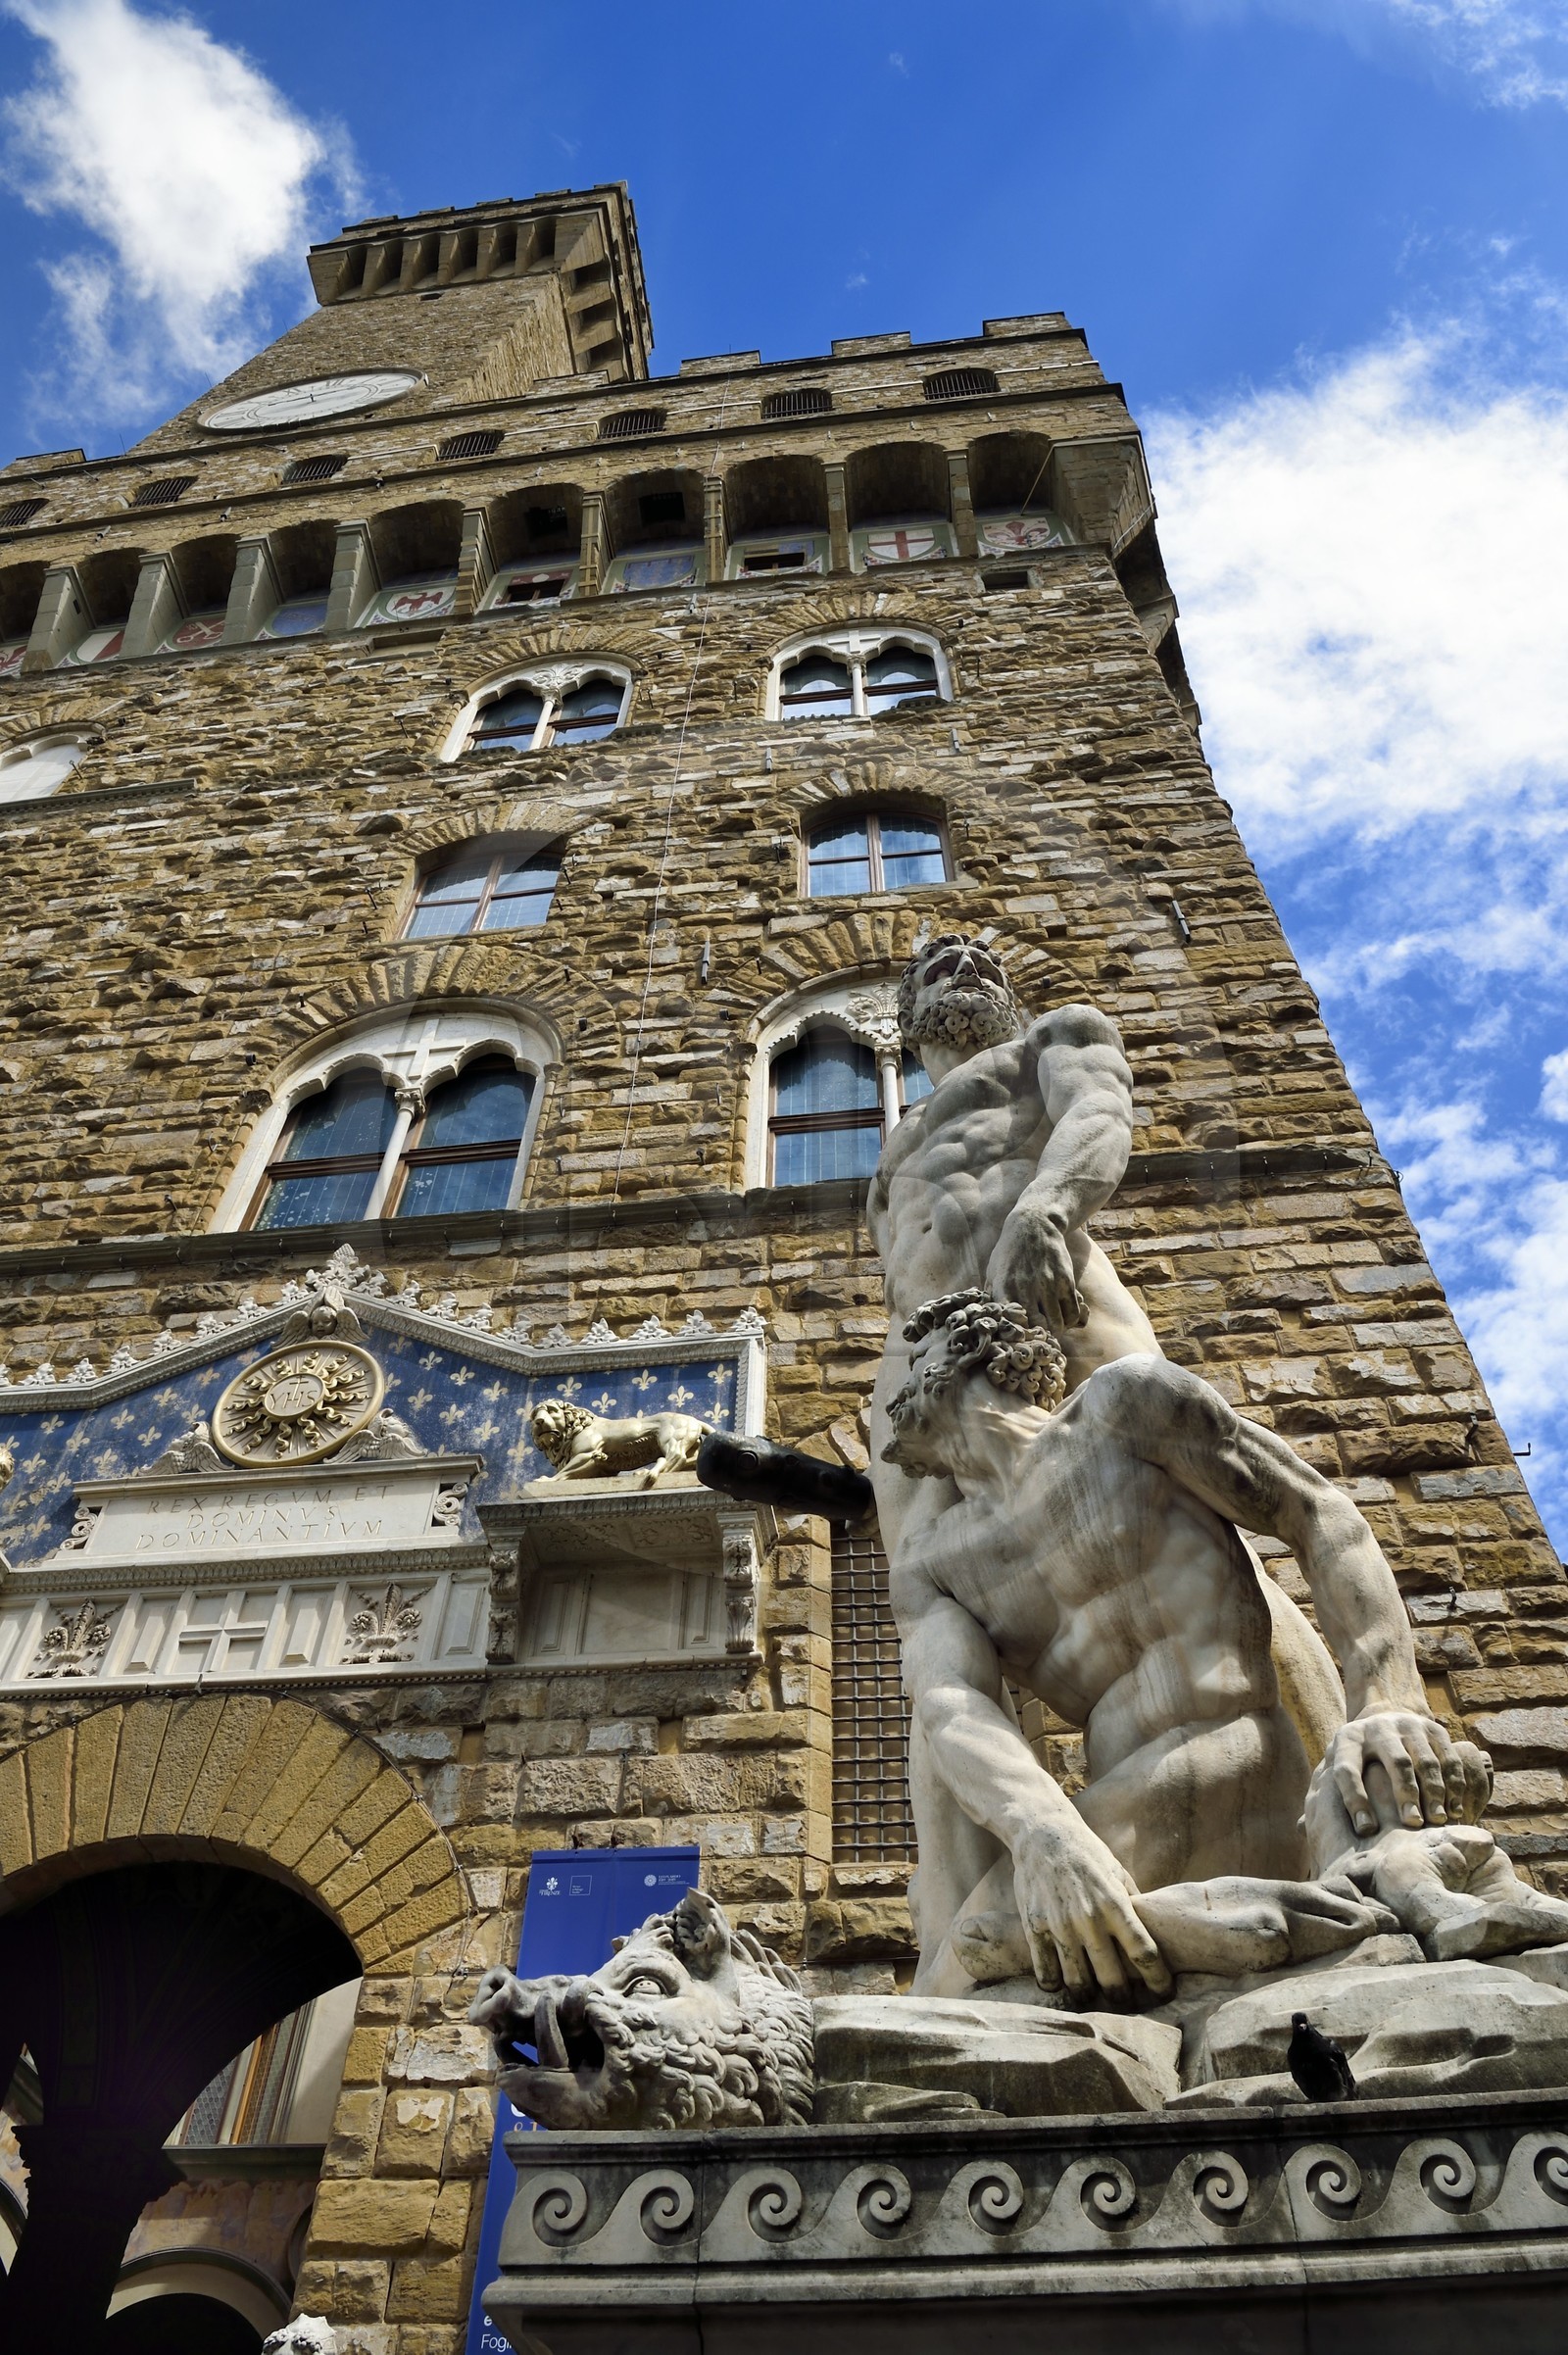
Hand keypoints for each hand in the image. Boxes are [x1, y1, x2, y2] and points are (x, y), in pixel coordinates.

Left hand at [985, 1207, 1085, 1331]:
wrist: (1035, 1224)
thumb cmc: (1010, 1250)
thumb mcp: (993, 1270)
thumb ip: (991, 1295)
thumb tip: (988, 1320)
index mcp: (1003, 1287)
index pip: (1009, 1323)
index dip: (1015, 1337)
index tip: (1018, 1341)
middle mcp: (1025, 1287)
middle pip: (1036, 1328)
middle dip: (1038, 1338)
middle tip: (1038, 1339)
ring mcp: (1048, 1284)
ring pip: (1057, 1324)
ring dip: (1056, 1331)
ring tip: (1052, 1330)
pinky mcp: (1066, 1280)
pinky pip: (1073, 1312)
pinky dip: (1070, 1321)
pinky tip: (1064, 1318)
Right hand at [1012, 1822, 1171, 2000]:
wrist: (1042, 1833)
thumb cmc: (1086, 1853)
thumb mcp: (1117, 1872)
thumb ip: (1133, 1904)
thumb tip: (1152, 1931)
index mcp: (1115, 1904)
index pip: (1145, 1954)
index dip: (1158, 1981)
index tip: (1164, 1993)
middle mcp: (1089, 1919)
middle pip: (1113, 1979)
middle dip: (1124, 1999)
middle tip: (1127, 2003)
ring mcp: (1059, 1925)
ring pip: (1079, 1983)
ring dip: (1089, 1997)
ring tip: (1095, 1998)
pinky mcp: (1034, 1927)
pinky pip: (1046, 1973)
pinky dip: (1055, 1985)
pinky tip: (1062, 1984)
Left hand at [1326, 1710, 1491, 1837]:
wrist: (1384, 1717)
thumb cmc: (1355, 1758)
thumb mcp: (1335, 1766)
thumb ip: (1321, 1796)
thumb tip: (1299, 1829)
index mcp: (1346, 1740)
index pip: (1346, 1769)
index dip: (1354, 1799)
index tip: (1365, 1830)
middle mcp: (1378, 1728)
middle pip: (1394, 1762)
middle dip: (1404, 1794)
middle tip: (1411, 1824)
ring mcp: (1409, 1726)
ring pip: (1425, 1760)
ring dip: (1433, 1792)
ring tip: (1437, 1821)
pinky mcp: (1434, 1729)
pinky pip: (1448, 1758)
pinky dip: (1454, 1785)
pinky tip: (1455, 1810)